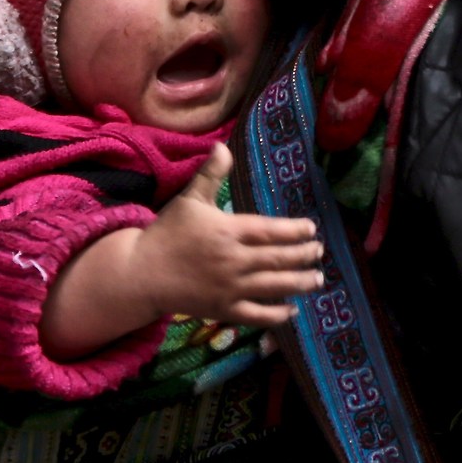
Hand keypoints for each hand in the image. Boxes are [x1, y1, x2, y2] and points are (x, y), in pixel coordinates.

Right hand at [126, 146, 324, 326]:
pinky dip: (277, 314)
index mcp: (228, 231)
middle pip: (278, 259)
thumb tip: (223, 146)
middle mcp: (234, 261)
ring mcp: (230, 289)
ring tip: (318, 279)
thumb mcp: (189, 200)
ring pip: (274, 286)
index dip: (294, 231)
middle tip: (320, 251)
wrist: (141, 273)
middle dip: (303, 255)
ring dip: (300, 283)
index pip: (270, 231)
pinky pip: (257, 315)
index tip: (311, 229)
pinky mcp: (223, 310)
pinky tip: (292, 310)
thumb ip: (210, 174)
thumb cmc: (167, 234)